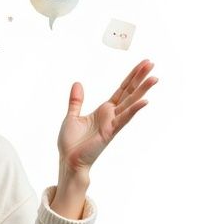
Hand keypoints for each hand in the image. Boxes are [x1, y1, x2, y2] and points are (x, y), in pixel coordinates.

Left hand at [57, 59, 156, 175]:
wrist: (68, 160)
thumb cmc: (71, 142)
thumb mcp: (72, 116)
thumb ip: (76, 100)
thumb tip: (77, 83)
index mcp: (104, 110)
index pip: (122, 89)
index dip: (132, 76)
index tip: (143, 64)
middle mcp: (112, 115)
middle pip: (129, 92)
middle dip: (140, 78)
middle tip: (152, 63)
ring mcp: (113, 123)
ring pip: (130, 103)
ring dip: (142, 90)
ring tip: (154, 78)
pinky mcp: (110, 132)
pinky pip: (123, 119)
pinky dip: (133, 110)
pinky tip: (144, 101)